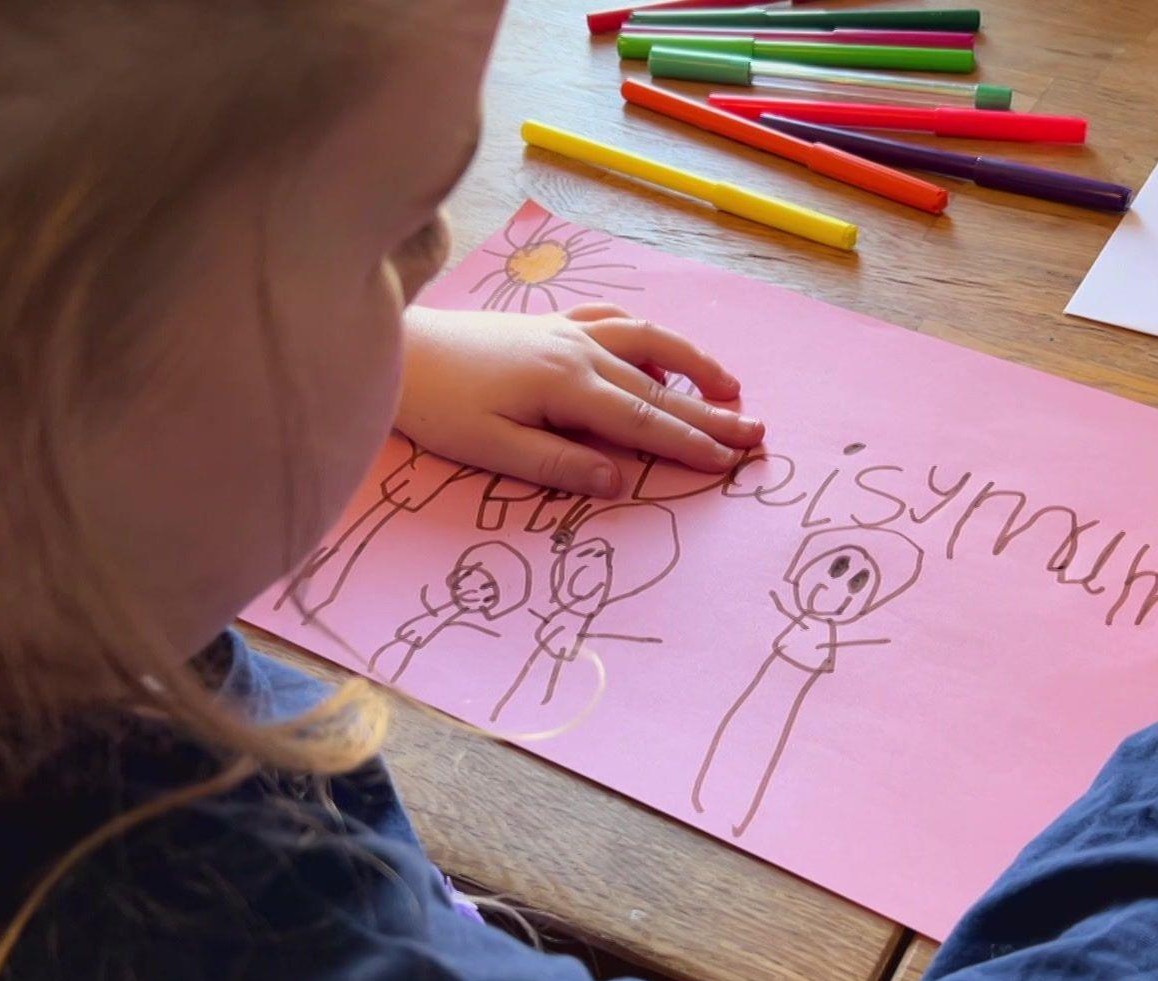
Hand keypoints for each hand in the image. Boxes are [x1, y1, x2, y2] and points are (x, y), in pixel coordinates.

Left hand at [394, 303, 764, 497]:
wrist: (398, 348)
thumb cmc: (436, 405)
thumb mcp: (491, 449)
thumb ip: (557, 465)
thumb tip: (619, 482)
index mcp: (566, 386)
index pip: (644, 422)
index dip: (691, 444)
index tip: (732, 461)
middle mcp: (578, 351)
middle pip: (659, 387)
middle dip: (712, 413)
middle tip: (759, 434)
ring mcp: (567, 332)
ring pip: (647, 344)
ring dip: (694, 364)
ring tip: (731, 388)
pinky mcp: (551, 324)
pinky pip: (614, 322)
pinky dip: (648, 337)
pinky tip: (662, 352)